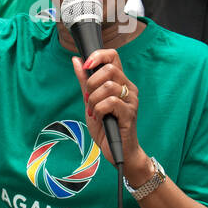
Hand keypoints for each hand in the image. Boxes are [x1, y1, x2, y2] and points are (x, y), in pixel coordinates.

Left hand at [71, 48, 140, 167]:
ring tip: (93, 111)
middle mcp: (129, 88)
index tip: (86, 65)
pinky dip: (99, 110)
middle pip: (110, 69)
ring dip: (94, 100)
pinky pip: (111, 102)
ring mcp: (131, 100)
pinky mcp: (130, 113)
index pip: (113, 56)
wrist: (117, 151)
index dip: (98, 56)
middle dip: (92, 83)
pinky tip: (99, 118)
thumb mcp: (90, 101)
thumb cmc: (106, 127)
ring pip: (109, 86)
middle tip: (88, 98)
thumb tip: (76, 60)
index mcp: (120, 82)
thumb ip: (84, 81)